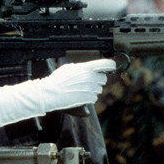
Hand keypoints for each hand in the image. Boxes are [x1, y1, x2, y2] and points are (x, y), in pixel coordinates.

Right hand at [0, 59, 115, 127]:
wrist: (51, 93)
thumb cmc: (57, 80)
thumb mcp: (68, 68)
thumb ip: (80, 68)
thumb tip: (86, 69)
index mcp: (86, 68)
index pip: (105, 64)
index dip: (110, 65)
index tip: (112, 67)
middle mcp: (90, 77)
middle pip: (103, 79)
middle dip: (97, 81)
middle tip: (87, 83)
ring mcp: (90, 88)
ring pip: (98, 90)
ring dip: (92, 91)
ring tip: (79, 91)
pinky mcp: (88, 98)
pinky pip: (93, 99)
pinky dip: (88, 99)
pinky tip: (79, 97)